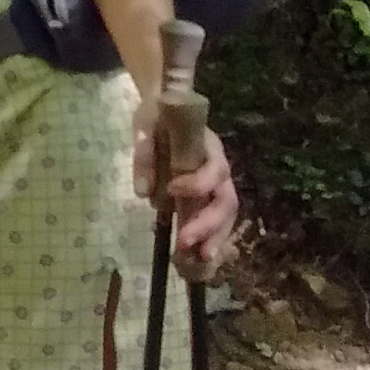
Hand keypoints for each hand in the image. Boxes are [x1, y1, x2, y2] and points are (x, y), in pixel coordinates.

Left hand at [134, 124, 236, 281]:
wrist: (163, 108)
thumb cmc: (157, 116)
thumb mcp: (145, 125)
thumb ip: (145, 153)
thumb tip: (142, 191)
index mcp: (208, 146)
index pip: (214, 169)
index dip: (198, 183)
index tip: (172, 189)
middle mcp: (218, 167)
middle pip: (226, 199)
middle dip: (209, 224)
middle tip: (186, 241)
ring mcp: (215, 184)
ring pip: (226, 214)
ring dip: (214, 238)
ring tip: (200, 261)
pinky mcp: (206, 196)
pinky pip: (215, 220)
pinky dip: (208, 238)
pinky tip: (197, 258)